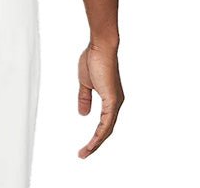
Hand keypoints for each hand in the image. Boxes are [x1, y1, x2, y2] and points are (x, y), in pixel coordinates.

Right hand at [76, 42, 124, 157]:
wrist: (100, 46)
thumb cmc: (93, 58)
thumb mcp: (85, 82)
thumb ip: (84, 98)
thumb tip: (83, 114)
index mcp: (110, 98)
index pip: (103, 123)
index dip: (95, 135)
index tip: (85, 146)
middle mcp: (115, 103)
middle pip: (106, 130)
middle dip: (95, 144)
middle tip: (83, 154)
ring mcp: (115, 102)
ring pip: (107, 130)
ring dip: (96, 143)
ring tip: (85, 152)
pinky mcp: (113, 100)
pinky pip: (107, 123)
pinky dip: (99, 134)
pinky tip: (93, 142)